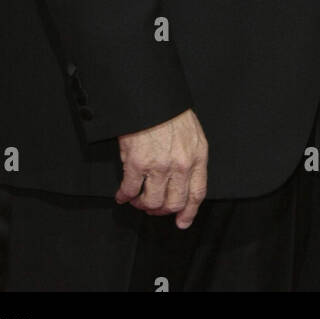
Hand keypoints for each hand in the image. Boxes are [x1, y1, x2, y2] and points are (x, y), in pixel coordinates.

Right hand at [116, 108, 207, 226]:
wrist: (152, 96)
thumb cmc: (171, 111)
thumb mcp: (193, 133)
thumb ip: (190, 157)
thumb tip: (182, 179)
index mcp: (197, 156)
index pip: (197, 193)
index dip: (189, 212)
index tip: (182, 222)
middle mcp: (181, 165)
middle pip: (174, 202)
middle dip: (162, 210)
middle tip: (153, 208)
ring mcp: (159, 165)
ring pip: (152, 202)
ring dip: (143, 205)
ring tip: (137, 201)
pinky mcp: (137, 163)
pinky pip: (130, 190)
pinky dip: (124, 196)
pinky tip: (122, 195)